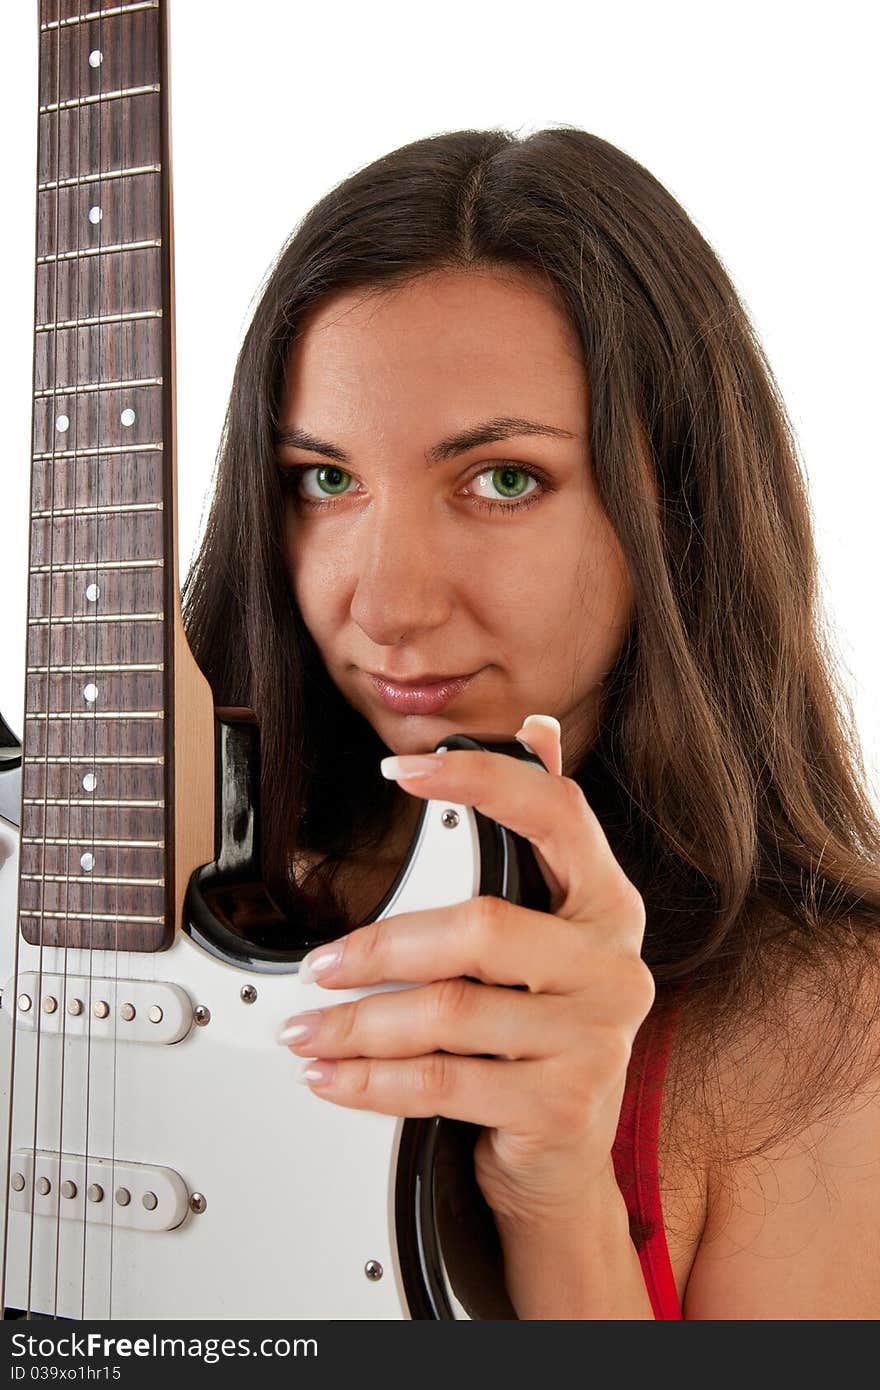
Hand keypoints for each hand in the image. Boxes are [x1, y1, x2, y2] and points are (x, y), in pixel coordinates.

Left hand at [278, 715, 655, 1227]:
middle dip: (380, 946)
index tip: (400, 769)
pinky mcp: (562, 1104)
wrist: (563, 1159)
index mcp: (607, 904)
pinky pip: (441, 1082)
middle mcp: (611, 963)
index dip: (482, 781)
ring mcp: (595, 1037)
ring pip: (448, 1014)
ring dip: (357, 1024)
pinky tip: (331, 1073)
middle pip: (481, 929)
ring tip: (306, 1027)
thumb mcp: (544, 936)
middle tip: (321, 966)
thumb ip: (534, 840)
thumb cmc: (539, 1035)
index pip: (557, 814)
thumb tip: (540, 731)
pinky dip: (369, 1081)